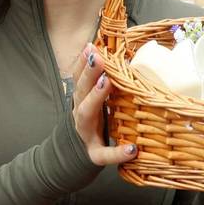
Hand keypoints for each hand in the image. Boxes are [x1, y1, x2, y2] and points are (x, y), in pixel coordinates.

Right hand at [71, 43, 137, 167]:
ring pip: (86, 113)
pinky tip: (132, 149)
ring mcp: (85, 133)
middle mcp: (80, 113)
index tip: (91, 46)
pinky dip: (118, 152)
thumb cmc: (89, 126)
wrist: (71, 158)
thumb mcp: (91, 103)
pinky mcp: (95, 154)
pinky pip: (105, 154)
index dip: (83, 62)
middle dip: (88, 73)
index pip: (79, 78)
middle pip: (81, 90)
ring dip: (95, 97)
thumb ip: (98, 85)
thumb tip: (112, 57)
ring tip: (106, 83)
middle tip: (98, 58)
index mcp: (81, 100)